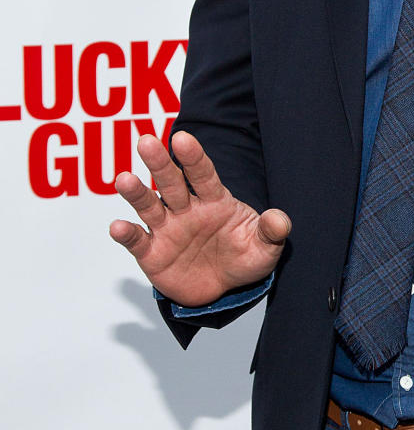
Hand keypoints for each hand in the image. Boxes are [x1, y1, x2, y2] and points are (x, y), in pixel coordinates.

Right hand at [109, 131, 290, 305]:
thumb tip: (280, 221)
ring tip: (124, 180)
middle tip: (146, 141)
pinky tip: (118, 227)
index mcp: (215, 201)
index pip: (203, 174)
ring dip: (136, 193)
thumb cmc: (244, 258)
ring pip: (149, 206)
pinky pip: (137, 241)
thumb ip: (271, 232)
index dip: (193, 157)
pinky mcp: (152, 253)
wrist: (224, 290)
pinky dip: (126, 234)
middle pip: (171, 182)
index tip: (182, 138)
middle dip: (160, 163)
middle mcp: (187, 209)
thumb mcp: (264, 248)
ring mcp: (167, 229)